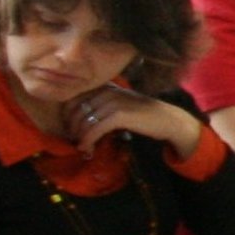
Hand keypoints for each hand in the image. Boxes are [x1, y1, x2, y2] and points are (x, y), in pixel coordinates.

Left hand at [64, 86, 202, 157]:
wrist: (167, 120)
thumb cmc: (142, 114)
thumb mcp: (119, 103)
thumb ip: (99, 103)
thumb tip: (74, 118)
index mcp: (105, 86)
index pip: (72, 98)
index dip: (66, 116)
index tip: (70, 129)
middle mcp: (107, 90)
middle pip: (75, 111)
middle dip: (71, 128)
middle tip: (74, 140)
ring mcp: (113, 102)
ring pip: (83, 121)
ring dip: (79, 137)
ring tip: (82, 146)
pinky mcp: (119, 115)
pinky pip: (94, 129)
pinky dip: (88, 141)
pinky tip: (87, 148)